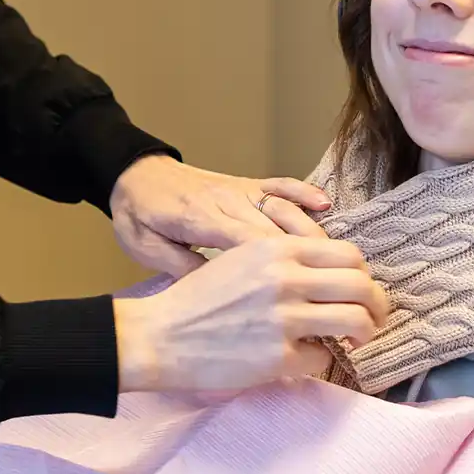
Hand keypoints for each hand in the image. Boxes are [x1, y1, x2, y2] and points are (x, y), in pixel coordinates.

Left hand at [110, 154, 331, 277]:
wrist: (132, 174)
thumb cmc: (138, 217)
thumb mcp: (145, 248)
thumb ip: (180, 267)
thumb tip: (215, 291)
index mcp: (201, 219)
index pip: (249, 245)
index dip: (280, 272)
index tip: (305, 299)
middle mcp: (228, 201)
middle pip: (277, 231)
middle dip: (309, 261)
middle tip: (335, 291)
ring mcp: (240, 189)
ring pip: (286, 210)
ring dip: (315, 237)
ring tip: (341, 266)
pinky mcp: (246, 182)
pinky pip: (281, 185)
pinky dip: (305, 192)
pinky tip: (326, 206)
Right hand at [111, 237, 388, 392]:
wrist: (159, 336)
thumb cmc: (197, 300)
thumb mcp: (241, 260)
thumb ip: (285, 260)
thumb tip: (331, 276)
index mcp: (277, 249)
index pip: (349, 255)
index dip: (363, 276)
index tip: (360, 291)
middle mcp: (285, 279)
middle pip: (362, 286)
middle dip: (377, 306)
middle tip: (373, 320)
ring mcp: (283, 319)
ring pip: (356, 322)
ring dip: (363, 334)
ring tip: (353, 341)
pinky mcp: (278, 357)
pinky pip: (322, 358)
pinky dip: (318, 361)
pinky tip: (301, 359)